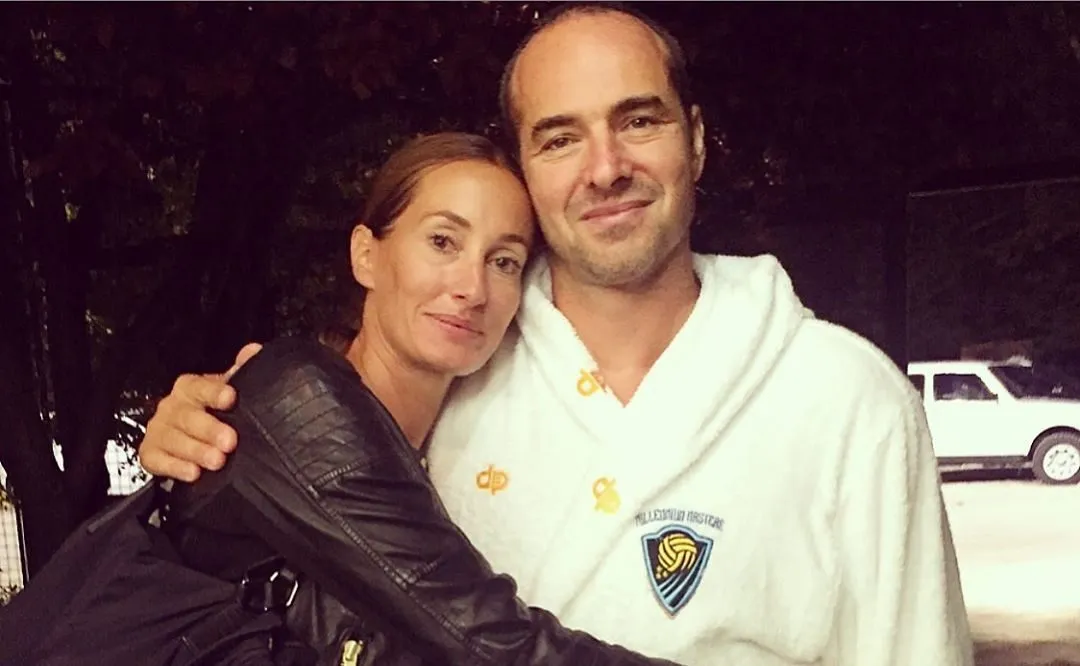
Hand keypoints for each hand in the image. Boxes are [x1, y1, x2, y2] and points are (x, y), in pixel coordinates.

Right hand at [139, 343, 262, 481]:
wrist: (190, 442)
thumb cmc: (213, 413)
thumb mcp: (228, 392)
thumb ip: (242, 372)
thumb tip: (253, 351)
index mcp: (190, 388)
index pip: (200, 386)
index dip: (214, 392)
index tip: (230, 399)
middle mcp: (171, 406)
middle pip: (187, 416)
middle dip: (209, 430)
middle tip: (229, 442)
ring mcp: (158, 430)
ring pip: (173, 439)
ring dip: (196, 451)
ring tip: (217, 462)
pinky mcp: (150, 454)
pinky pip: (157, 460)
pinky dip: (175, 467)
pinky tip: (193, 473)